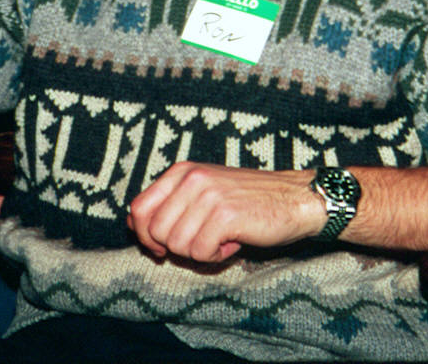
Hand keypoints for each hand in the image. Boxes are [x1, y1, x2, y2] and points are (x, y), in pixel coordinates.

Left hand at [126, 163, 323, 263]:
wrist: (295, 199)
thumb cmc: (248, 201)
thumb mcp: (203, 193)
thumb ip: (169, 204)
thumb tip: (132, 223)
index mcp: (182, 171)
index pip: (139, 208)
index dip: (145, 235)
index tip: (161, 248)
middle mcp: (192, 178)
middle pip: (155, 231)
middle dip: (175, 247)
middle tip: (203, 241)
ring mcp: (208, 195)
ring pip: (176, 245)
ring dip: (199, 252)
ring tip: (222, 239)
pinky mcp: (225, 215)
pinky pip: (199, 252)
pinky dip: (215, 257)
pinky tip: (233, 243)